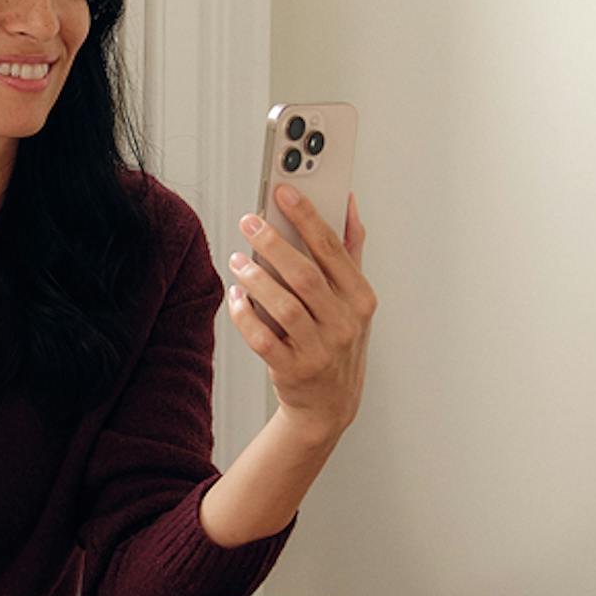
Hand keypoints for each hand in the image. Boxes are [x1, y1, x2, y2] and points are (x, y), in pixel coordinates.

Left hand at [225, 187, 376, 449]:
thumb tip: (347, 202)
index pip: (333, 249)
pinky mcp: (293, 370)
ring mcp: (320, 349)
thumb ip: (351, 249)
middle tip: (250, 221)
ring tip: (237, 260)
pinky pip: (263, 339)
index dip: (307, 217)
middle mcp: (344, 323)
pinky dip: (245, 316)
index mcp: (360, 298)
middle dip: (273, 243)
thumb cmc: (338, 341)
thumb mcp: (354, 298)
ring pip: (283, 306)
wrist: (329, 404)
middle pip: (305, 274)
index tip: (283, 192)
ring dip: (255, 279)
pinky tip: (235, 298)